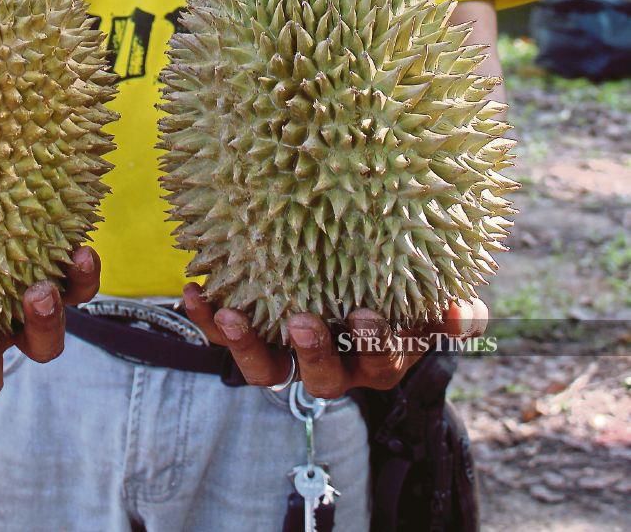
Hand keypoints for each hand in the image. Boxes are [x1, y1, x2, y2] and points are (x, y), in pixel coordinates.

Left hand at [182, 284, 488, 396]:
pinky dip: (206, 321)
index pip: (379, 363)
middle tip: (304, 321)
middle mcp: (331, 364)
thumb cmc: (401, 291)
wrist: (352, 278)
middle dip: (313, 352)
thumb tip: (461, 310)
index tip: (369, 315)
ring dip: (246, 345)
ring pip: (266, 369)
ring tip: (232, 313)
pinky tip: (194, 292)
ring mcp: (288, 353)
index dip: (375, 346)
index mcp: (377, 357)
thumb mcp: (434, 301)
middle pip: (321, 378)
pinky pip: (224, 338)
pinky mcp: (250, 334)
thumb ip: (454, 310)